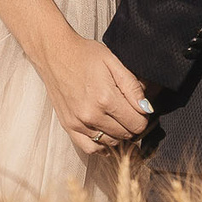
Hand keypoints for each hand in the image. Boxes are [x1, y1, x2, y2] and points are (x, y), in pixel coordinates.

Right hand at [35, 32, 152, 154]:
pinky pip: (90, 148)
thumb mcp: (113, 62)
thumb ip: (132, 86)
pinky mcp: (69, 126)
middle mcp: (92, 115)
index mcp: (106, 98)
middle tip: (128, 111)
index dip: (143, 117)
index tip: (139, 108)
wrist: (54, 53)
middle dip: (132, 125)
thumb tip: (147, 108)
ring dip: (118, 135)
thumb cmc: (84, 54)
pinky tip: (104, 133)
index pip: (137, 124)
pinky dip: (101, 145)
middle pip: (126, 135)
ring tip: (116, 118)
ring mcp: (79, 123)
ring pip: (111, 143)